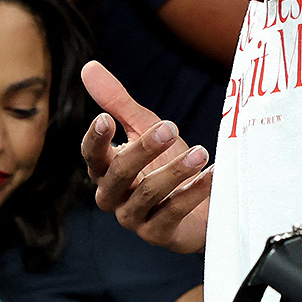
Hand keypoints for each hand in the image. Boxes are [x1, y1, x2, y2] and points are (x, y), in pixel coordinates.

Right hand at [80, 61, 211, 254]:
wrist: (197, 207)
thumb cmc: (166, 163)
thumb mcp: (144, 128)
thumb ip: (117, 102)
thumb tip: (88, 67)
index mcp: (106, 171)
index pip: (91, 156)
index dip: (95, 140)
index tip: (104, 119)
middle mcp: (113, 197)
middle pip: (118, 175)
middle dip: (142, 150)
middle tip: (170, 127)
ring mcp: (134, 218)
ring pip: (147, 194)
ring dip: (175, 171)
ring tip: (202, 152)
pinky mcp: (158, 234)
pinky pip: (173, 212)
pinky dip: (194, 192)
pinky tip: (213, 174)